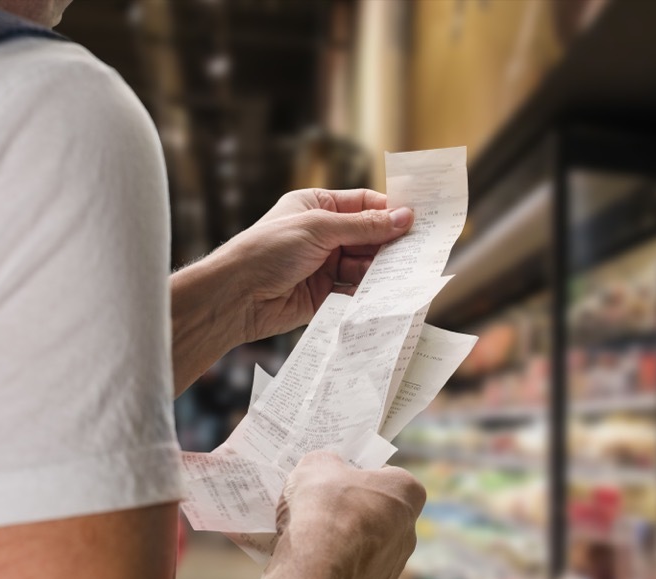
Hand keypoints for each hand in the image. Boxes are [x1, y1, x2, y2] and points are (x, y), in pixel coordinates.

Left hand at [216, 188, 413, 342]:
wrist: (236, 296)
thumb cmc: (267, 250)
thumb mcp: (318, 229)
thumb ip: (363, 226)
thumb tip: (403, 218)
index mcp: (317, 207)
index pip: (362, 204)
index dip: (389, 211)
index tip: (418, 219)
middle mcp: (322, 235)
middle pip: (368, 236)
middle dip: (389, 243)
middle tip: (419, 249)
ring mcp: (324, 265)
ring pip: (364, 265)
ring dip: (381, 269)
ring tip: (404, 272)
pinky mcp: (324, 295)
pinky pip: (354, 291)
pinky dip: (369, 292)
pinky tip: (385, 292)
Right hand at [272, 451, 425, 578]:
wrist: (314, 570)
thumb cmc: (323, 508)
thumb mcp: (316, 465)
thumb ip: (327, 462)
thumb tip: (326, 468)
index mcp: (406, 492)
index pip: (390, 475)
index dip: (363, 474)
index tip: (340, 477)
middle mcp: (409, 530)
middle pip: (379, 513)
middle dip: (353, 509)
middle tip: (322, 507)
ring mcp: (393, 565)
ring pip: (367, 546)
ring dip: (344, 541)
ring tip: (309, 537)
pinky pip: (353, 572)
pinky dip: (336, 567)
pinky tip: (310, 562)